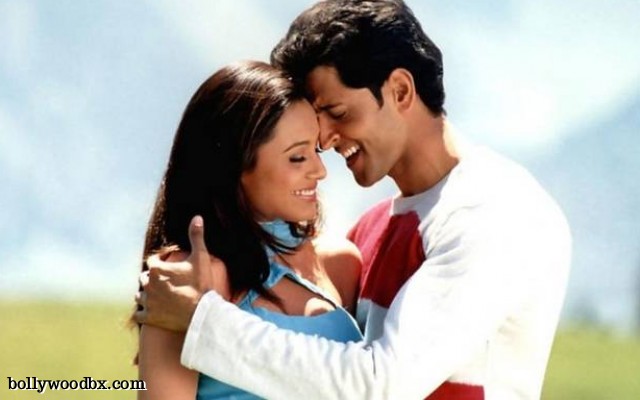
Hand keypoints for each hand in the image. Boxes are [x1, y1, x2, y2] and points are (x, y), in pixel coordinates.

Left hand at [135, 215, 229, 331]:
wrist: (201, 312)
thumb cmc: (201, 284)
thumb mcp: (201, 257)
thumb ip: (196, 236)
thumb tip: (197, 217)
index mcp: (157, 269)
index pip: (152, 261)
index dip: (161, 261)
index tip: (169, 264)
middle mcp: (148, 284)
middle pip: (144, 277)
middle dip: (152, 278)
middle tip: (165, 281)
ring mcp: (147, 302)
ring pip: (139, 295)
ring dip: (146, 294)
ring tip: (156, 296)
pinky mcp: (149, 317)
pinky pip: (138, 314)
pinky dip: (143, 313)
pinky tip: (150, 312)